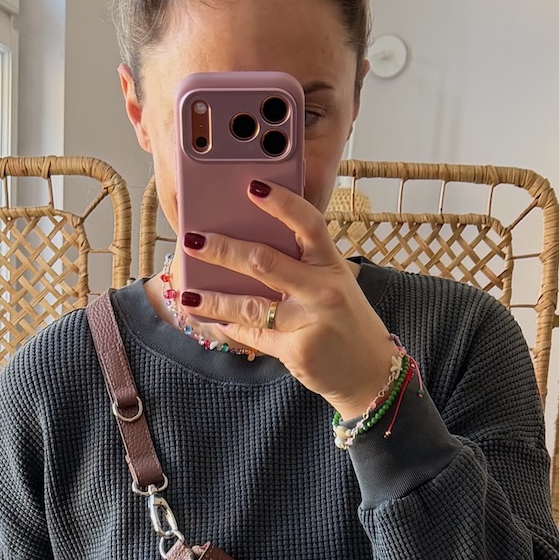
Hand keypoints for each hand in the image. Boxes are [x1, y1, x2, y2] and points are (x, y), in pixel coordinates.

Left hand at [177, 181, 397, 416]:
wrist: (371, 373)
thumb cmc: (347, 323)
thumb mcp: (334, 285)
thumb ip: (302, 267)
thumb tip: (249, 252)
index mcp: (332, 265)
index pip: (309, 223)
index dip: (281, 203)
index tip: (252, 186)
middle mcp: (323, 290)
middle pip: (265, 262)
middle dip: (223, 250)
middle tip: (193, 240)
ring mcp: (310, 322)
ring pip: (250, 305)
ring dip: (214, 299)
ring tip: (188, 294)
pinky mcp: (296, 351)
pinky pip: (254, 335)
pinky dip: (230, 326)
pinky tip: (211, 319)